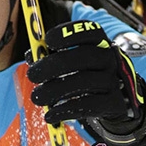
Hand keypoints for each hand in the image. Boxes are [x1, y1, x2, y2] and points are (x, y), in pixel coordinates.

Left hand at [27, 19, 145, 145]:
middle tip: (32, 75)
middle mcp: (110, 58)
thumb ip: (52, 56)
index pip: (89, 31)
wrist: (115, 101)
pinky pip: (89, 105)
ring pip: (84, 82)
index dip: (68, 34)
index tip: (48, 41)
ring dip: (55, 90)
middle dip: (53, 65)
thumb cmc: (87, 76)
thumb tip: (31, 56)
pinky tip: (50, 115)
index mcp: (100, 43)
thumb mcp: (73, 63)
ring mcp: (115, 80)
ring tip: (37, 97)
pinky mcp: (115, 103)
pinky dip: (65, 110)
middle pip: (83, 56)